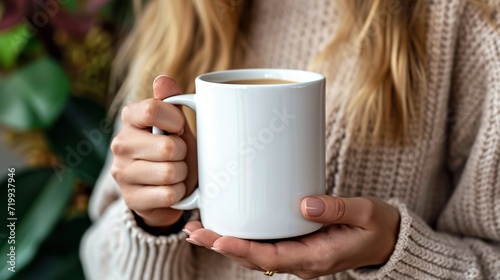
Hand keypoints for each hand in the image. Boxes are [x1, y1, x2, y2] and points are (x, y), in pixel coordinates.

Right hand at [111, 76, 197, 229]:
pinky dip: (179, 193)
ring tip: (176, 173)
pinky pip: (169, 194)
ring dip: (183, 175)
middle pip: (168, 147)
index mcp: (129, 118)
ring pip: (170, 172)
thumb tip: (163, 79)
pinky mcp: (131, 198)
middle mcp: (120, 143)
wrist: (165, 190)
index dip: (176, 121)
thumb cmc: (173, 150)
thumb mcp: (175, 125)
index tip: (180, 129)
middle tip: (178, 155)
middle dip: (183, 153)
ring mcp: (122, 173)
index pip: (151, 110)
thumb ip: (171, 101)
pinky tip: (172, 190)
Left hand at [184, 196, 398, 278]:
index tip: (219, 239)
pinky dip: (242, 238)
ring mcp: (297, 255)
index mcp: (317, 257)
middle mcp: (302, 261)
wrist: (386, 240)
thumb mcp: (365, 213)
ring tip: (198, 229)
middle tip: (193, 231)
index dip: (243, 249)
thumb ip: (337, 208)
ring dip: (226, 242)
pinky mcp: (296, 246)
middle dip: (222, 245)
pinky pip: (264, 245)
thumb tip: (305, 204)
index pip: (272, 258)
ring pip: (255, 254)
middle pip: (254, 258)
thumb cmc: (377, 227)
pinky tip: (227, 227)